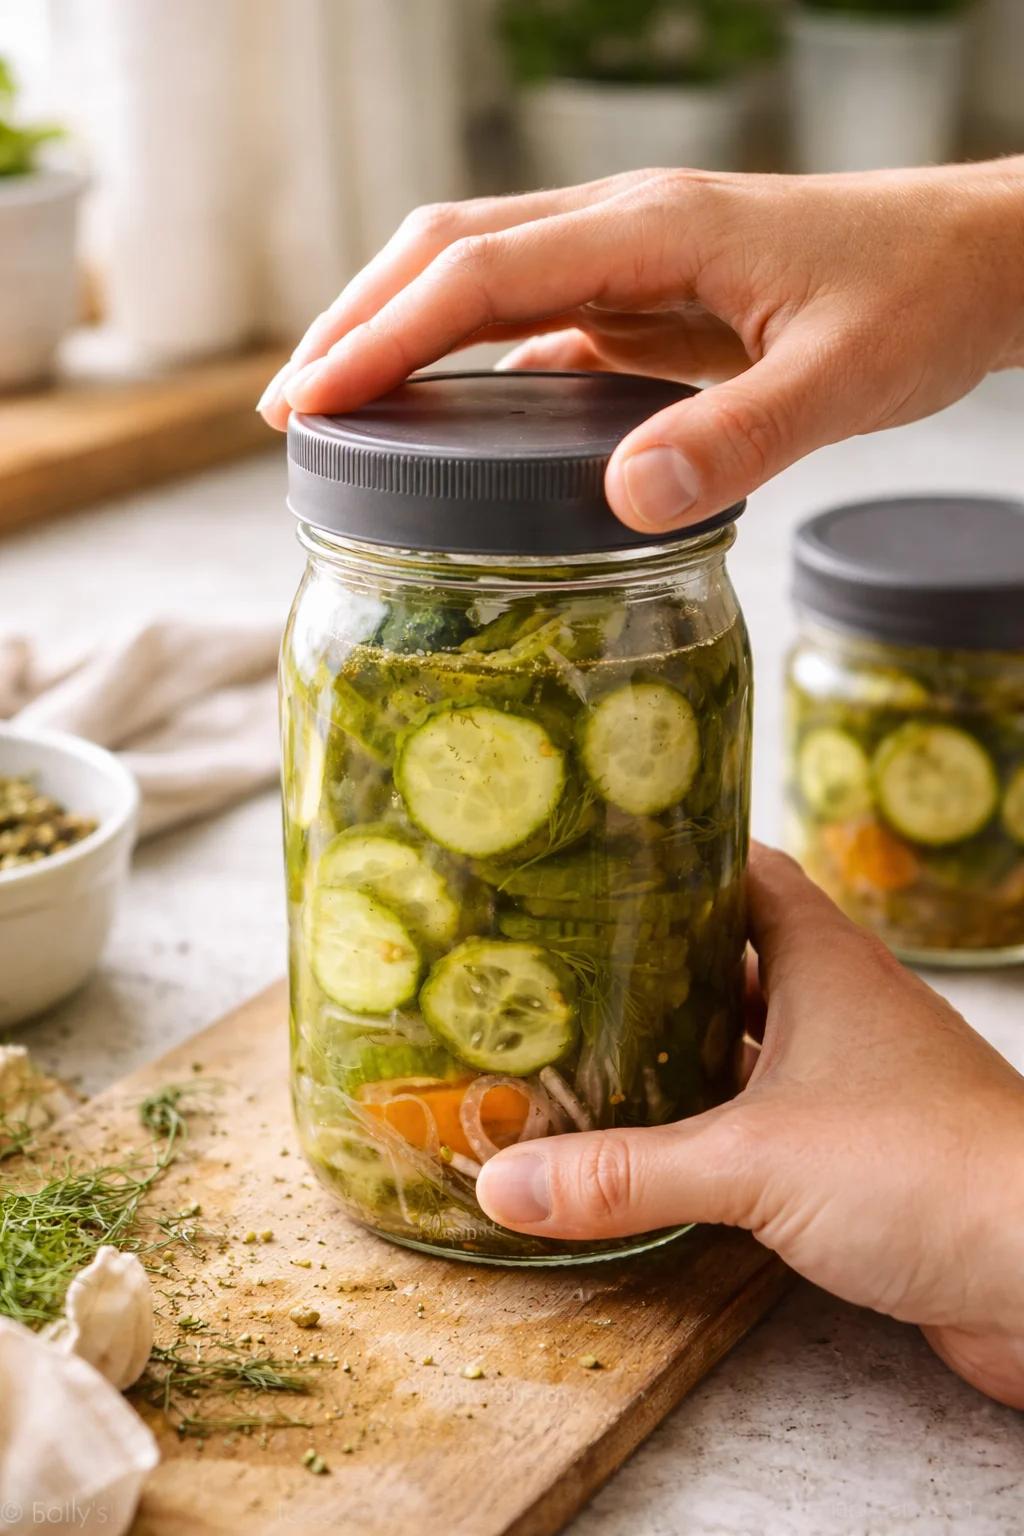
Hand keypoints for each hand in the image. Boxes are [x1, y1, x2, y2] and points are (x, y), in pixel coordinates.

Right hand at [258, 160, 1023, 532]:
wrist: (975, 260)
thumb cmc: (920, 299)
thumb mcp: (846, 378)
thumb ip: (739, 436)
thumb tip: (622, 499)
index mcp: (652, 229)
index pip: (478, 273)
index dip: (382, 336)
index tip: (307, 401)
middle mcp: (624, 228)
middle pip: (449, 251)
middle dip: (358, 323)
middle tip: (289, 410)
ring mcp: (633, 257)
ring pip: (481, 275)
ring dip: (402, 332)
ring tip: (340, 409)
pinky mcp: (650, 294)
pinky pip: (536, 316)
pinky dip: (474, 358)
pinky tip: (456, 418)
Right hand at [474, 844, 1023, 1410]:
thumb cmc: (927, 1167)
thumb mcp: (753, 1160)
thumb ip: (625, 1171)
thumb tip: (505, 1182)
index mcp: (823, 960)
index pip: (744, 869)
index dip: (676, 854)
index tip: (596, 856)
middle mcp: (842, 1007)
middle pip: (738, 956)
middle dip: (656, 959)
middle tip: (565, 961)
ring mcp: (857, 1081)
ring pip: (754, 1042)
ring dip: (686, 1046)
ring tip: (594, 1047)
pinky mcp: (863, 1155)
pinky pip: (771, 1120)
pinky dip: (718, 1124)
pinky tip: (664, 1145)